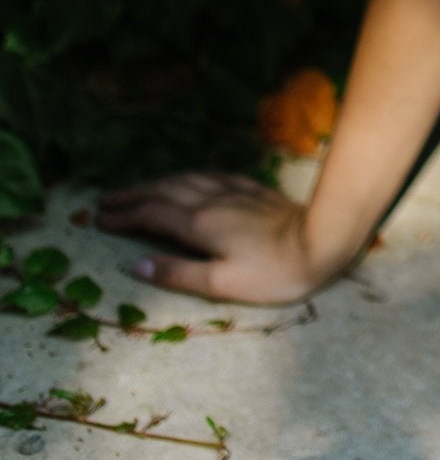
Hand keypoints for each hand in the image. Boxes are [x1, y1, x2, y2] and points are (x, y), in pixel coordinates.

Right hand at [94, 170, 346, 305]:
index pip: (151, 215)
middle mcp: (211, 200)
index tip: (100, 218)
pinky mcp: (250, 188)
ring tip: (137, 188)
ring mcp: (232, 191)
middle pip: (163, 191)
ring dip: (156, 182)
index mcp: (199, 225)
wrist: (319, 240)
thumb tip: (135, 265)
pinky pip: (208, 175)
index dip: (125, 215)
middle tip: (105, 199)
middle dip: (133, 194)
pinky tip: (187, 178)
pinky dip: (186, 176)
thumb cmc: (271, 273)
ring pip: (184, 179)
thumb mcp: (221, 284)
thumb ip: (177, 273)